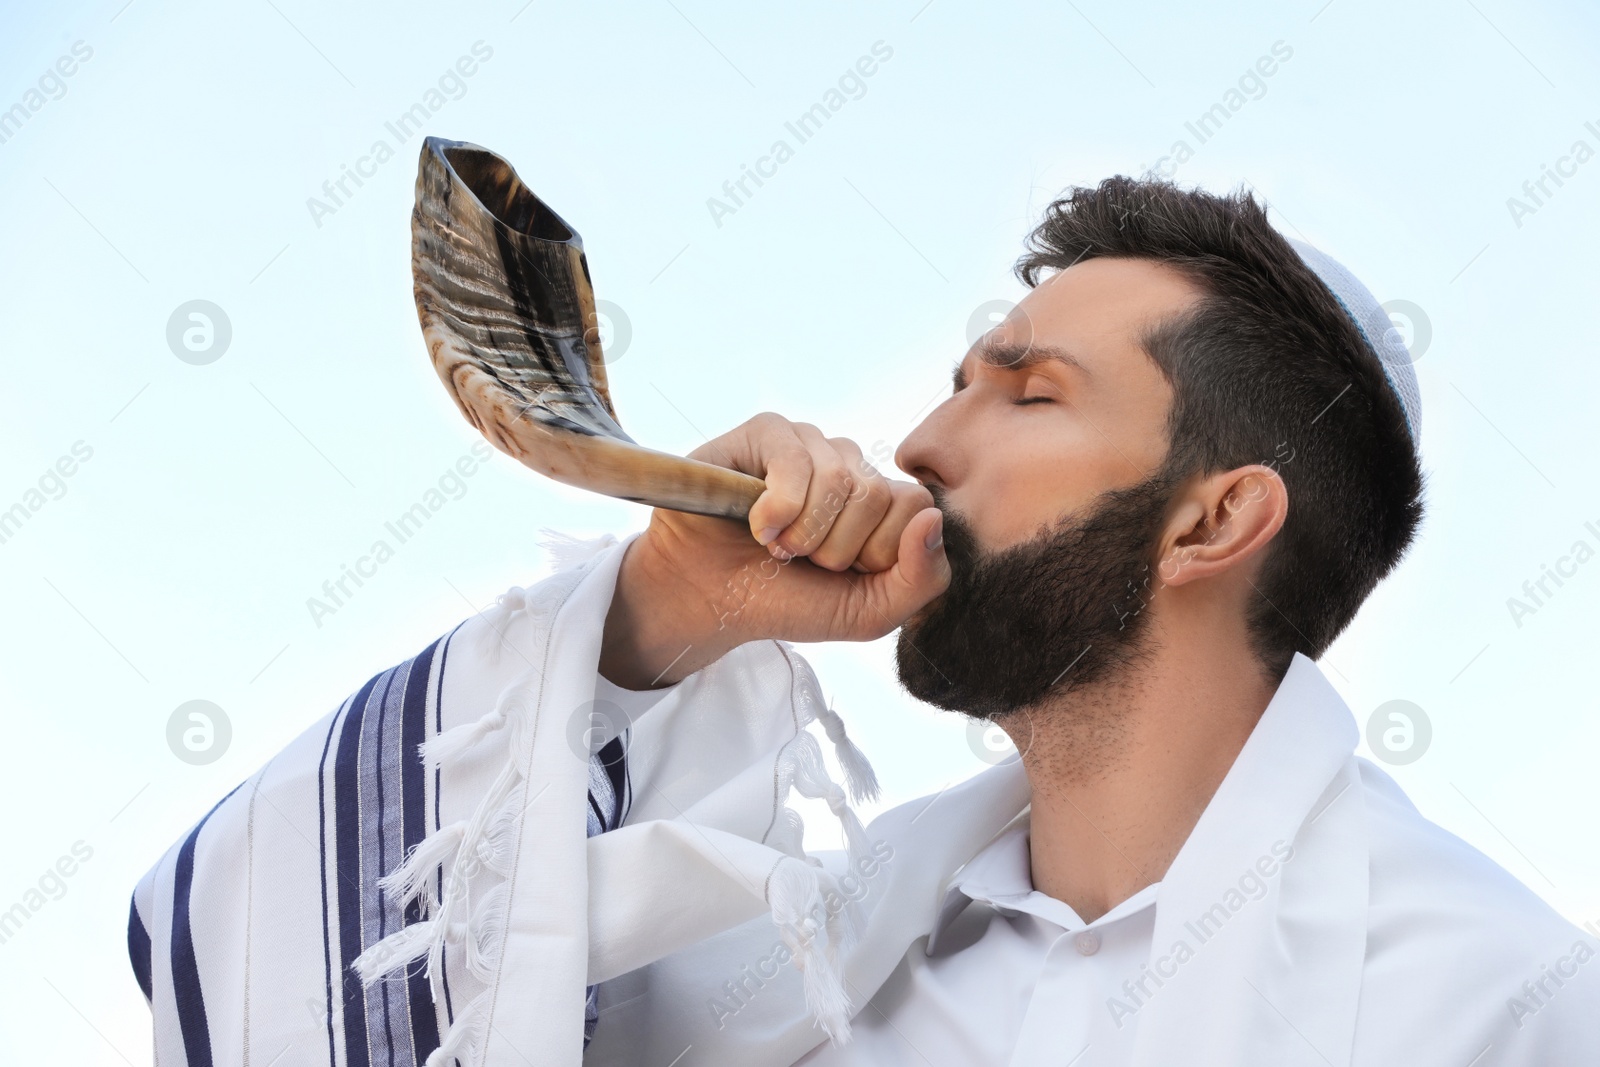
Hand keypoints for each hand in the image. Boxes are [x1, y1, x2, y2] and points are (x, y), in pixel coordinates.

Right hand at [598, 413, 949, 688]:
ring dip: (802, 533)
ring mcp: (808, 443)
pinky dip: (776, 511)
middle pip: (876, 495)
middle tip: (801, 559)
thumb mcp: (869, 612)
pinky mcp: (766, 433)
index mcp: (881, 502)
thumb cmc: (787, 601)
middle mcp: (849, 465)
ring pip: (839, 480)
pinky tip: (757, 525)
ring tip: (776, 545)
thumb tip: (934, 517)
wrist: (709, 601)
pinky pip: (795, 462)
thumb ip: (923, 578)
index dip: (878, 552)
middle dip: (835, 548)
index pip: (916, 505)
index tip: (841, 571)